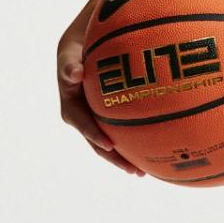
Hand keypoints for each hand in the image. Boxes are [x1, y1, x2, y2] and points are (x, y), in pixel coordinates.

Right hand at [57, 36, 145, 175]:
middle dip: (117, 158)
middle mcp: (84, 120)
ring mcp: (97, 121)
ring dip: (126, 157)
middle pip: (100, 144)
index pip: (85, 126)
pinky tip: (154, 151)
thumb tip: (74, 73)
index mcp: (72, 109)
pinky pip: (122, 132)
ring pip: (112, 143)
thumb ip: (69, 65)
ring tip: (144, 171)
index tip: (111, 146)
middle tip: (135, 171)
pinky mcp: (108, 118)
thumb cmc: (75, 52)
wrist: (80, 51)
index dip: (97, 136)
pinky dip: (135, 142)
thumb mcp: (69, 56)